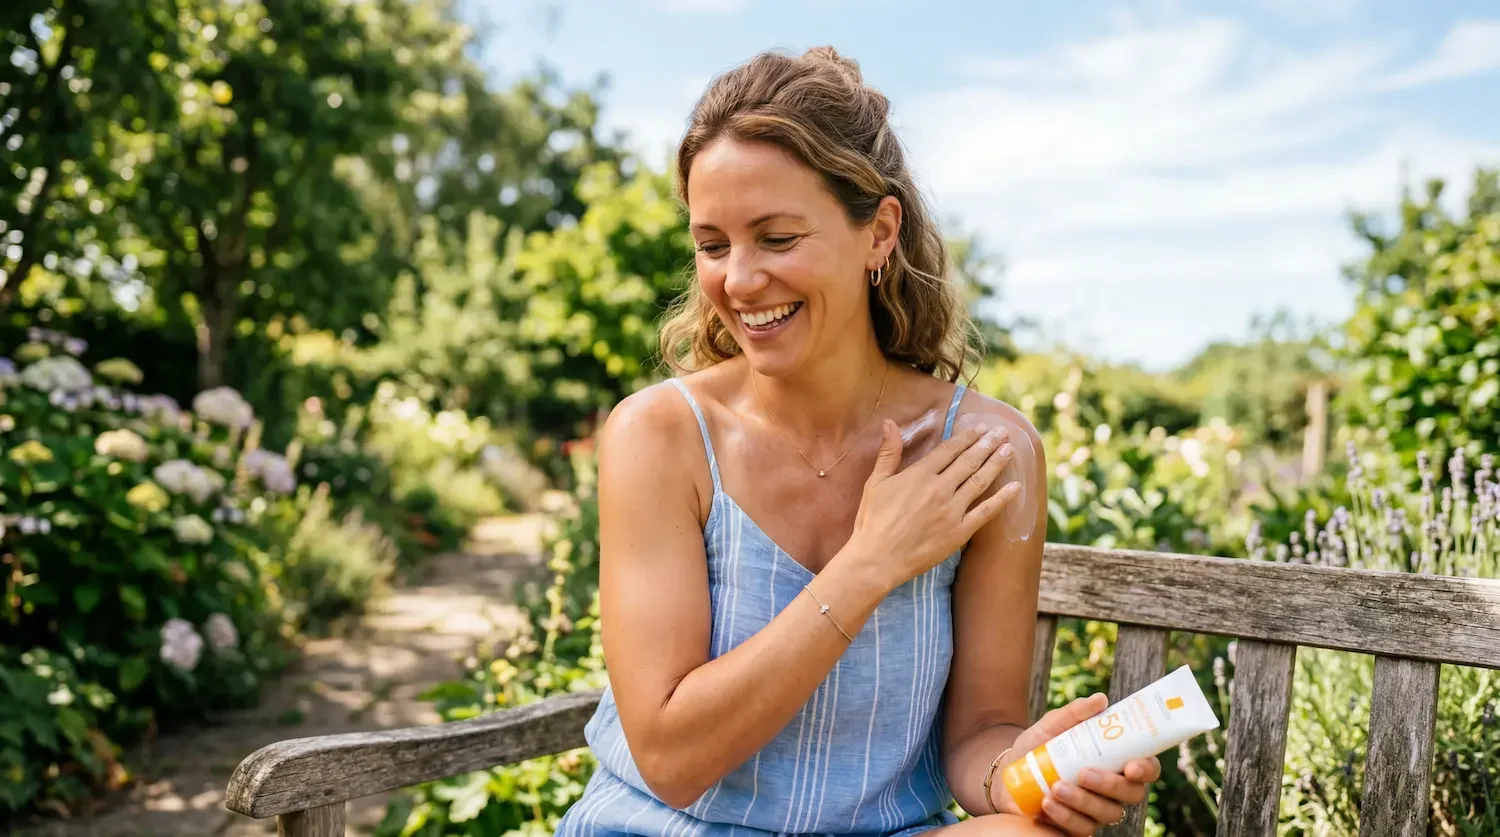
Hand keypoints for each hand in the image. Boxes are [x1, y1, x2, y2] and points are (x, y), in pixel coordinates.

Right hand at [848, 419, 1020, 589]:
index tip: (980, 428)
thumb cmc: (872, 521)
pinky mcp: (959, 532)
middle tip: (1002, 432)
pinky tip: (1015, 486)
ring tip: (1010, 449)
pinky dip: (1002, 498)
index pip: (949, 450)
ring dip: (996, 463)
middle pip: (969, 461)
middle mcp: (939, 489)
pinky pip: (985, 512)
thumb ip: (888, 452)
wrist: (877, 559)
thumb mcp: (875, 483)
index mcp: (919, 475)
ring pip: (980, 481)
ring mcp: (951, 511)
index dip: (966, 437)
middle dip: (987, 444)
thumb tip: (889, 422)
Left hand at [1003, 694, 1161, 835]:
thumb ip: (1074, 713)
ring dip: (1083, 801)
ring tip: (1056, 787)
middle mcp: (1114, 789)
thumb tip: (1100, 699)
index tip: (1132, 766)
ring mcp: (1098, 810)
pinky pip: (1082, 828)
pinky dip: (1065, 817)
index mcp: (1116, 761)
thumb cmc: (1040, 747)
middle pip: (1132, 794)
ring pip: (1107, 813)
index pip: (1146, 768)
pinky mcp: (1078, 826)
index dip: (1146, 769)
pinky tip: (1047, 804)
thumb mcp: (1053, 725)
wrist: (1011, 773)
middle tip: (1083, 774)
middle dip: (1110, 785)